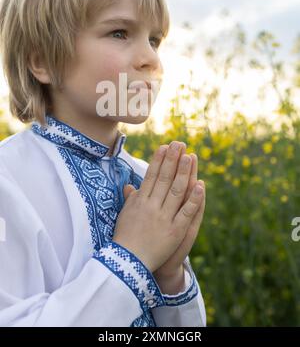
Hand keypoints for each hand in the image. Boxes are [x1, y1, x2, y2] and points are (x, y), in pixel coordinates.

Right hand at [113, 141, 202, 272]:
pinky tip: (201, 185)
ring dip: (184, 173)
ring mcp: (164, 218)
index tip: (165, 146)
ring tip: (190, 157)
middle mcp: (152, 206)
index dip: (159, 160)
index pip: (151, 176)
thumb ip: (131, 199)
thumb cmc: (125, 237)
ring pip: (176, 191)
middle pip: (165, 179)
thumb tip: (130, 185)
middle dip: (172, 160)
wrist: (129, 263)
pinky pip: (186, 212)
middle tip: (179, 143)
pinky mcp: (175, 231)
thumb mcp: (125, 215)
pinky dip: (194, 199)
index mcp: (140, 201)